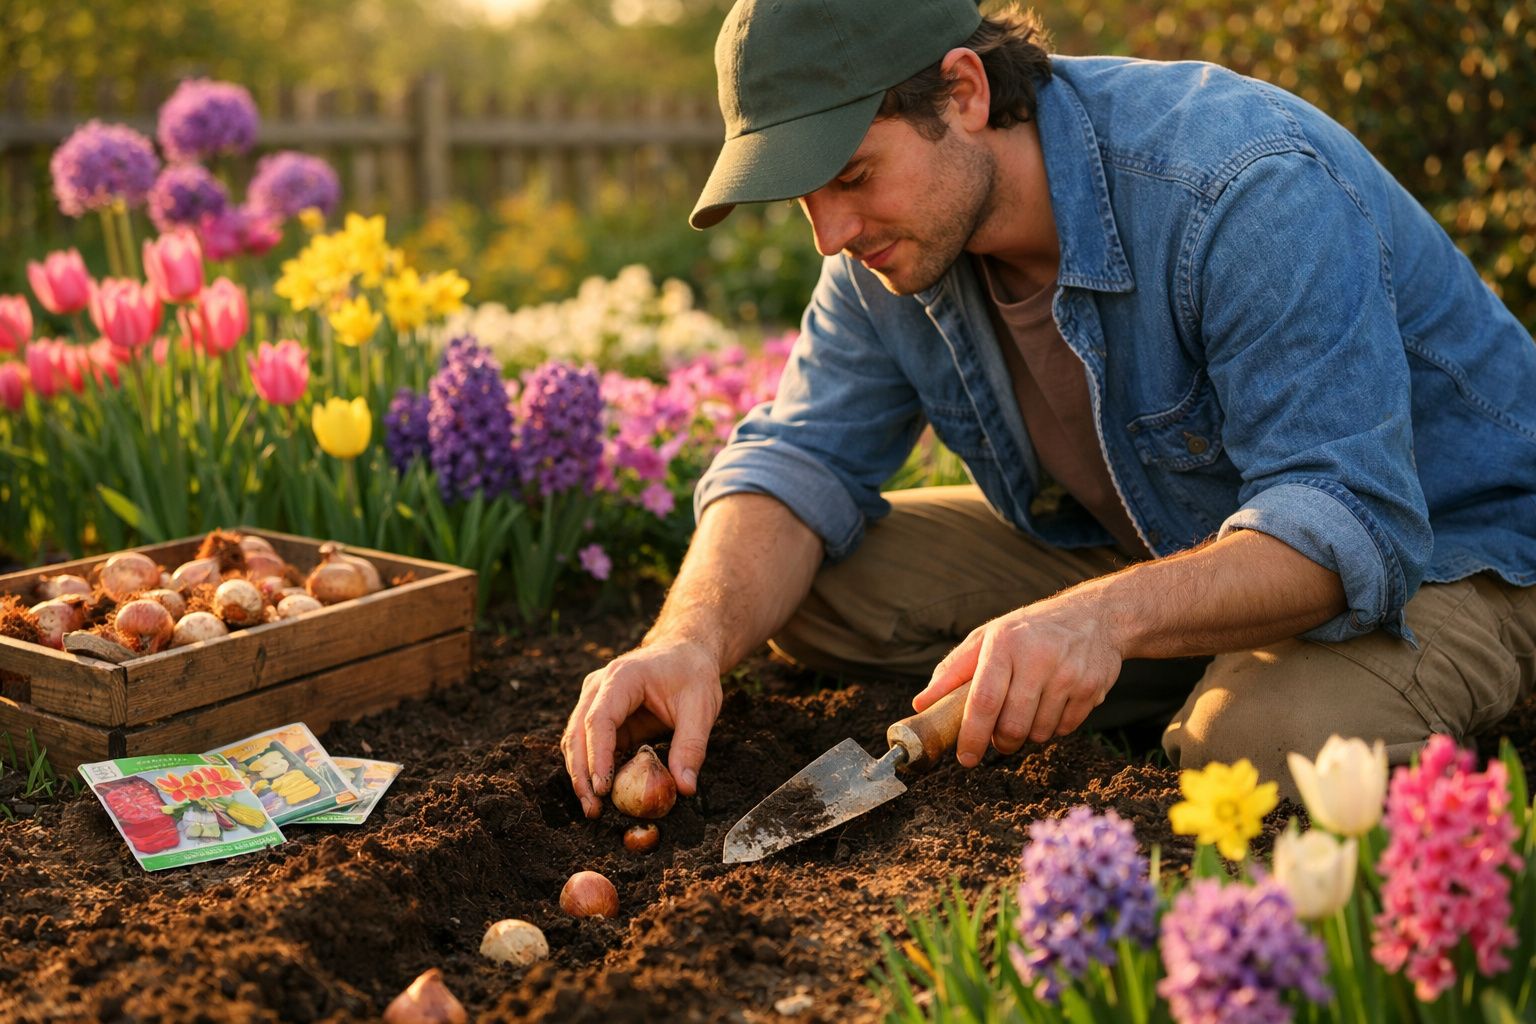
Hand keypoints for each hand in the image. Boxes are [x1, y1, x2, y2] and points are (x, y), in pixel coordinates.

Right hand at [560, 638, 722, 818]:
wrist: (687, 651)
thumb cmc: (693, 673)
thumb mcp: (701, 707)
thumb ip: (691, 746)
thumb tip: (685, 788)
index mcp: (622, 677)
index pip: (599, 720)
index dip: (598, 756)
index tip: (602, 789)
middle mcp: (599, 687)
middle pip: (578, 733)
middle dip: (582, 774)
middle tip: (593, 809)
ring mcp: (595, 700)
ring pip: (576, 741)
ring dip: (582, 775)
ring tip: (594, 808)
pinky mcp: (601, 715)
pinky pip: (590, 744)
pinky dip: (594, 768)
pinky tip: (604, 793)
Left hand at [910, 596, 1122, 765]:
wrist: (1094, 615)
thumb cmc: (1029, 630)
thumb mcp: (988, 637)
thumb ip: (953, 671)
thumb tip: (921, 705)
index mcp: (1006, 643)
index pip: (984, 700)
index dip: (972, 735)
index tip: (965, 757)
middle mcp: (1039, 658)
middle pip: (1012, 725)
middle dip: (1000, 742)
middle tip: (998, 737)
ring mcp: (1069, 674)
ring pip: (1039, 733)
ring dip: (1026, 735)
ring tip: (1026, 712)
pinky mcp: (1092, 688)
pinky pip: (1064, 730)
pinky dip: (1052, 729)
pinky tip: (1050, 706)